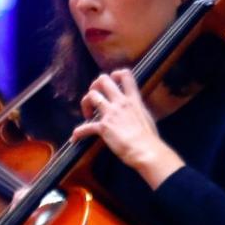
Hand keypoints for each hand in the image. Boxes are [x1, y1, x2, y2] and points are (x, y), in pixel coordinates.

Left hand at [72, 69, 183, 187]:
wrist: (146, 150)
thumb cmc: (149, 138)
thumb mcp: (146, 117)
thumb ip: (138, 110)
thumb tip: (135, 110)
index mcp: (133, 100)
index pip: (125, 75)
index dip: (115, 74)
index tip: (111, 83)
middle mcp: (121, 103)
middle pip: (103, 80)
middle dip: (95, 85)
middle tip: (95, 96)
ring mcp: (111, 114)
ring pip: (91, 96)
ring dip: (85, 103)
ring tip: (88, 114)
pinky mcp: (103, 127)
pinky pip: (85, 127)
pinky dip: (78, 133)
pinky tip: (75, 138)